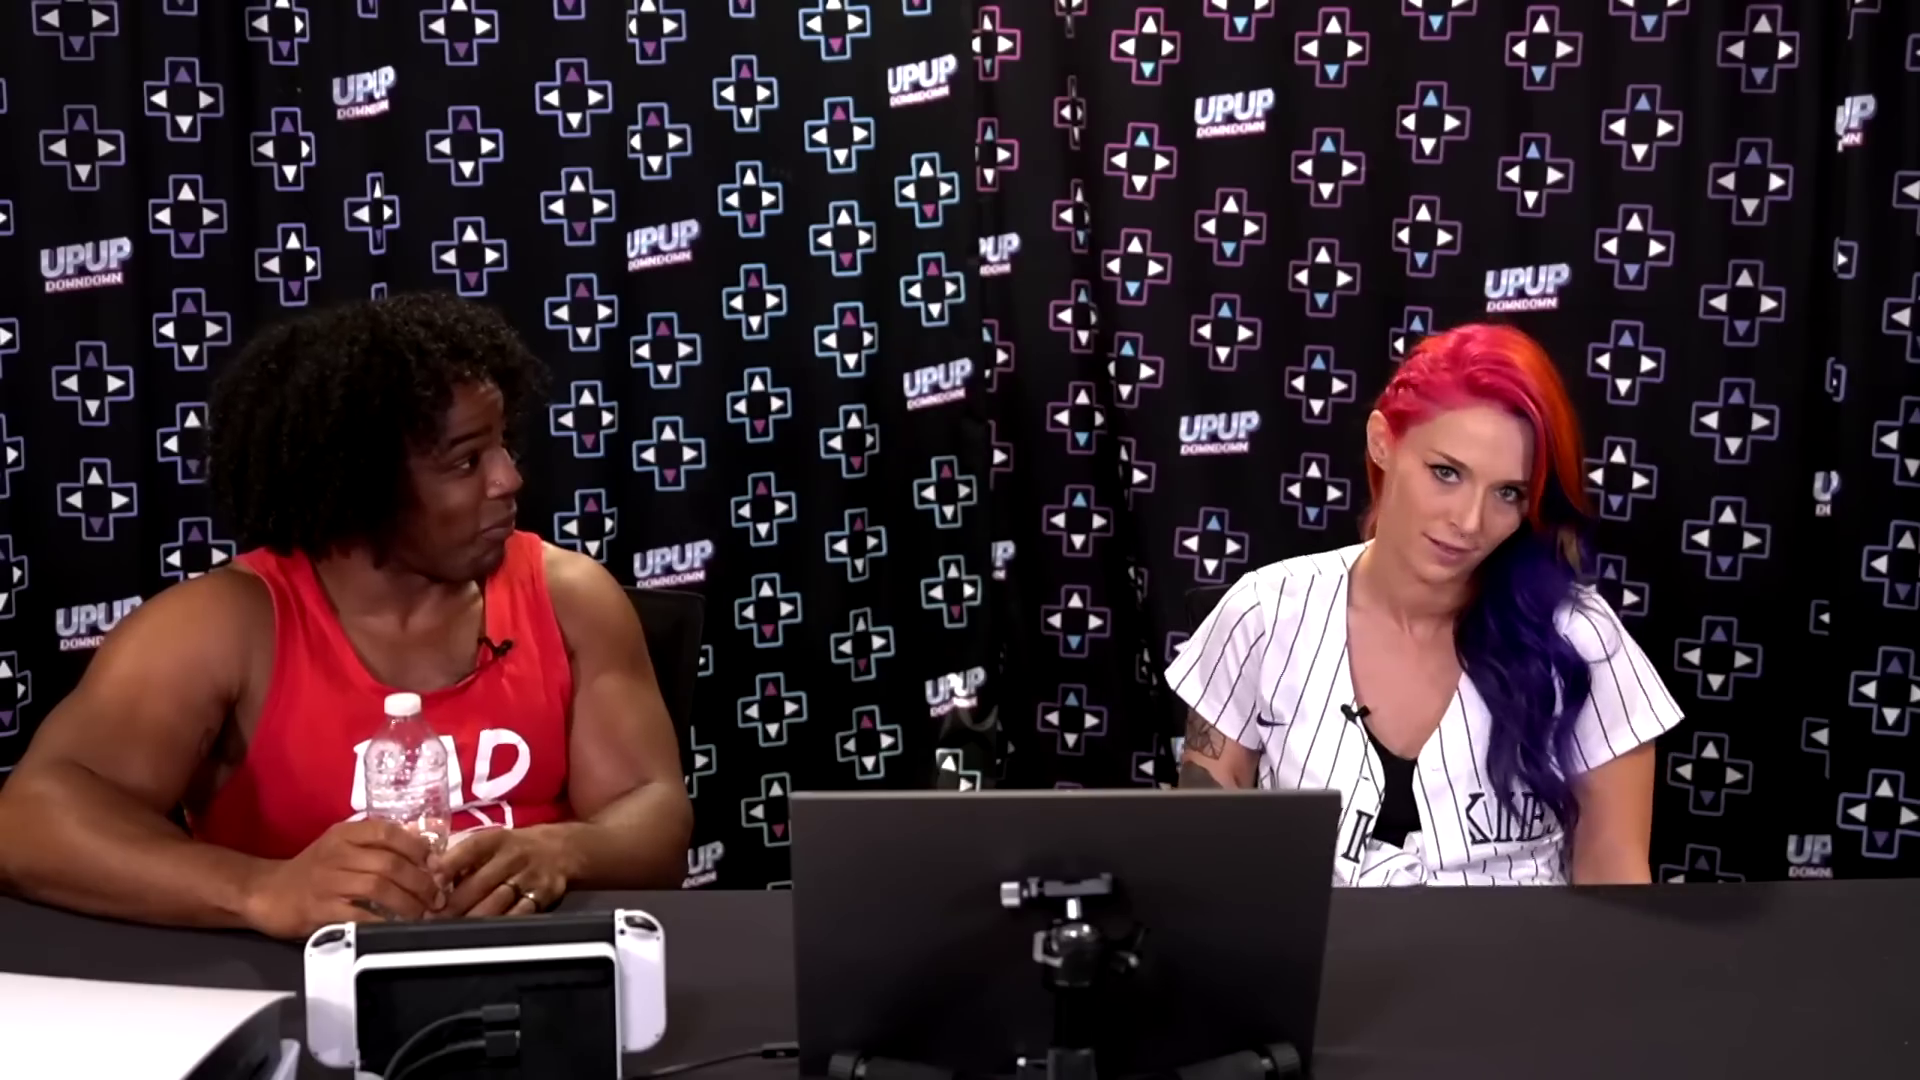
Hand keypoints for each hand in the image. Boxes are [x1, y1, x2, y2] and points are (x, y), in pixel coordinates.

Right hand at [243, 820, 444, 939]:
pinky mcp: (320, 909)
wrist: (265, 892)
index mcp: (345, 834)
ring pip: (379, 886)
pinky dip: (384, 921)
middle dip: (420, 881)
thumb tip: (423, 850)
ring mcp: (328, 881)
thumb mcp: (341, 847)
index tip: (435, 864)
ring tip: (422, 912)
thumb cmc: (311, 871)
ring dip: (408, 902)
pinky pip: (360, 914)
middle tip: (436, 897)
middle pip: (390, 862)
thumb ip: (375, 846)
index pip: (387, 831)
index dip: (416, 847)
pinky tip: (396, 926)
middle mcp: (337, 853)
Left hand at [436, 826, 573, 918]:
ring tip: (453, 929)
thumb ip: (465, 859)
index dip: (450, 864)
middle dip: (454, 903)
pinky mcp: (545, 894)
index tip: (431, 881)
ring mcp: (532, 875)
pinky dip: (501, 924)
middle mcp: (515, 855)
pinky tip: (486, 934)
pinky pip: (520, 913)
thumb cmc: (516, 849)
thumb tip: (431, 879)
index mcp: (498, 839)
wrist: (564, 850)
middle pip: (481, 881)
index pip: (471, 848)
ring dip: (473, 917)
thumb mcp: (494, 843)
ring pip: (498, 900)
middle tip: (433, 918)